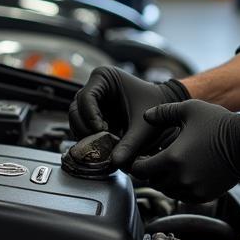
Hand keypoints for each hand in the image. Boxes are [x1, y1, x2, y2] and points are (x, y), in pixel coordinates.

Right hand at [69, 67, 188, 167]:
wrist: (164, 106)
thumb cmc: (156, 107)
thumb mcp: (144, 126)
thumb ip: (130, 143)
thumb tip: (115, 163)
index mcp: (103, 76)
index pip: (86, 98)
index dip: (90, 117)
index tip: (102, 131)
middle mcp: (94, 86)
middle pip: (76, 109)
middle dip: (85, 128)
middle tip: (99, 142)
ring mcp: (93, 99)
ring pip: (76, 119)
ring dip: (85, 134)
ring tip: (103, 143)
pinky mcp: (94, 113)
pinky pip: (83, 126)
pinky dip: (90, 137)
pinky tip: (104, 144)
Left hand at [129, 100, 239, 202]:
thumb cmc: (219, 124)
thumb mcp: (189, 109)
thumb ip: (163, 112)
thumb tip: (146, 116)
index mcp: (172, 158)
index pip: (140, 170)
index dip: (136, 165)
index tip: (140, 159)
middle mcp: (180, 178)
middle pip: (153, 182)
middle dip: (151, 172)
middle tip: (154, 161)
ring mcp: (193, 189)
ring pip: (167, 191)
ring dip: (165, 180)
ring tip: (170, 166)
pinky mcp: (204, 196)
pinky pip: (183, 196)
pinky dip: (180, 187)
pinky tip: (184, 173)